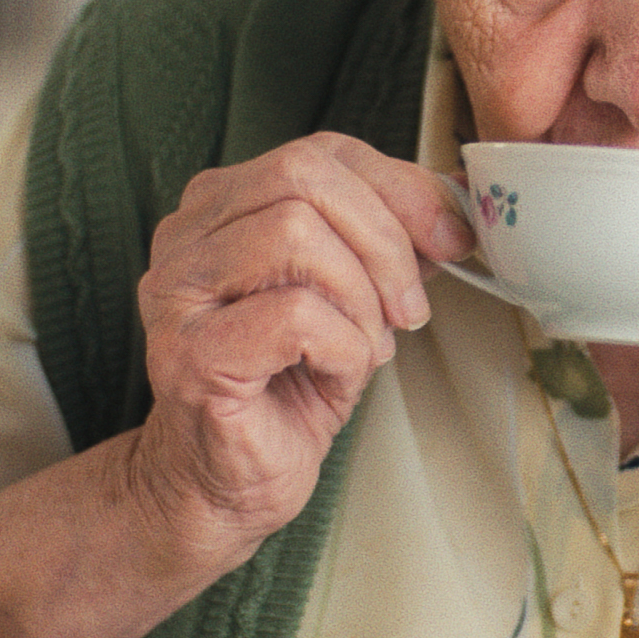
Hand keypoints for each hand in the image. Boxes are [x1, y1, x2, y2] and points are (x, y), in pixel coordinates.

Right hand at [127, 133, 468, 561]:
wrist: (228, 485)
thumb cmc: (288, 389)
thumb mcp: (355, 299)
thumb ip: (392, 241)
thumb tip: (461, 201)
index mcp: (220, 207)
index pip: (320, 152)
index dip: (399, 187)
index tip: (450, 239)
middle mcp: (184, 237)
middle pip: (301, 177)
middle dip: (385, 240)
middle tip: (412, 307)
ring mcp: (177, 294)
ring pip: (295, 236)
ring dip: (362, 298)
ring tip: (368, 348)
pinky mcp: (190, 355)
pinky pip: (296, 315)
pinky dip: (344, 346)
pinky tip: (338, 374)